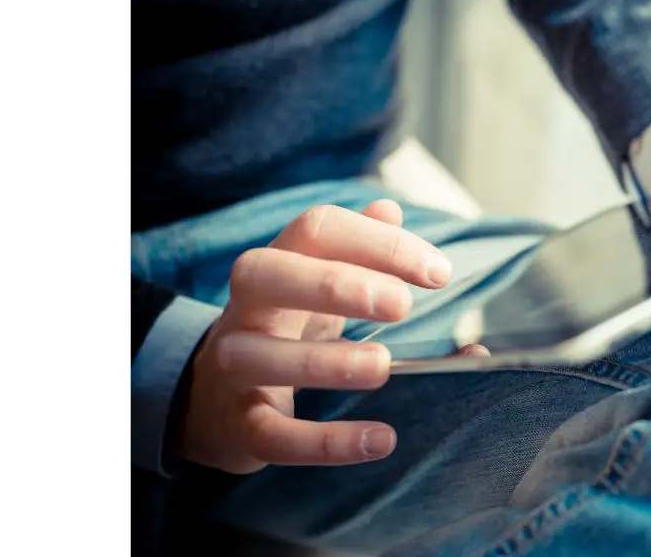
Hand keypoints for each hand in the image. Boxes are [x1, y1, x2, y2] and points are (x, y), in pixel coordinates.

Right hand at [179, 200, 453, 473]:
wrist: (212, 401)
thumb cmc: (285, 328)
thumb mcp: (317, 283)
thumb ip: (358, 246)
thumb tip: (389, 208)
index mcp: (279, 263)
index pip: (318, 229)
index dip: (379, 243)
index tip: (438, 274)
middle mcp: (248, 307)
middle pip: (269, 275)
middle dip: (336, 284)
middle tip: (401, 304)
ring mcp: (236, 366)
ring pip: (259, 356)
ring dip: (325, 362)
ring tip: (383, 367)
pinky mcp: (242, 427)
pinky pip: (274, 435)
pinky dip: (325, 442)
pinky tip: (380, 439)